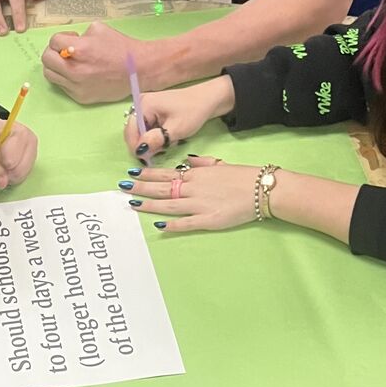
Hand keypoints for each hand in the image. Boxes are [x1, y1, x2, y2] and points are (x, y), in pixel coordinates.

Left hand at [0, 105, 37, 190]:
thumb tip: (3, 184)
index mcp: (21, 134)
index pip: (11, 162)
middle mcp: (31, 142)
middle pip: (19, 171)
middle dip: (4, 172)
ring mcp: (32, 153)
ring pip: (21, 176)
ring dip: (7, 174)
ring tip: (0, 161)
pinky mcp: (30, 161)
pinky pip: (21, 176)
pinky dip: (11, 175)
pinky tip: (5, 164)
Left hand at [41, 24, 147, 104]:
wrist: (138, 70)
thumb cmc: (121, 48)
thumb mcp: (98, 29)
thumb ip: (78, 34)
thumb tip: (67, 41)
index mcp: (79, 49)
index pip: (53, 41)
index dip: (61, 37)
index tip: (70, 38)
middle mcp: (75, 70)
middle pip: (46, 59)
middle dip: (53, 51)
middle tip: (64, 51)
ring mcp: (76, 86)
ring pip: (50, 75)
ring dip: (56, 66)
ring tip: (68, 63)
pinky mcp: (80, 97)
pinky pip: (62, 86)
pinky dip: (66, 78)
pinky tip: (79, 73)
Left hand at [123, 155, 263, 233]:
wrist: (262, 189)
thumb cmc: (242, 176)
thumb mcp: (220, 164)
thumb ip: (202, 163)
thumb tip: (188, 160)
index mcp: (196, 174)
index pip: (166, 173)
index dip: (148, 173)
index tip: (133, 172)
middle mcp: (194, 188)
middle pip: (162, 188)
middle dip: (141, 187)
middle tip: (123, 186)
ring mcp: (200, 204)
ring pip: (169, 205)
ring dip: (150, 204)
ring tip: (133, 203)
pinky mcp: (209, 220)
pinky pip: (187, 222)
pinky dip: (172, 224)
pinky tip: (159, 226)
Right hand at [124, 78, 234, 164]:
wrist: (206, 100)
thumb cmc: (193, 112)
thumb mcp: (175, 129)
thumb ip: (155, 141)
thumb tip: (139, 152)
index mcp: (144, 105)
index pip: (130, 131)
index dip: (136, 147)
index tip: (147, 160)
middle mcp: (140, 103)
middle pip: (134, 131)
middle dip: (145, 144)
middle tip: (162, 150)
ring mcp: (145, 106)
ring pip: (140, 132)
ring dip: (152, 141)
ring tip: (169, 141)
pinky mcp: (150, 110)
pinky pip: (147, 128)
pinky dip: (155, 136)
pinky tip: (168, 137)